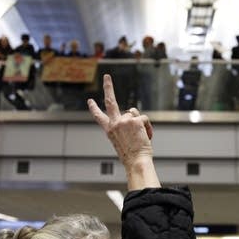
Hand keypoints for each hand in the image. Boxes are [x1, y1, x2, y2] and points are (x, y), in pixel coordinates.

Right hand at [88, 74, 159, 189]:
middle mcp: (114, 123)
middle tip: (107, 76)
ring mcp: (124, 120)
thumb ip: (124, 127)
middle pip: (110, 101)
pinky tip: (147, 136)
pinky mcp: (135, 120)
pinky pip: (144, 118)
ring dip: (139, 122)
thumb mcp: (122, 141)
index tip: (90, 101)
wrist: (136, 161)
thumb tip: (132, 114)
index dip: (94, 108)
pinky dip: (148, 127)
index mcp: (109, 130)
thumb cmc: (131, 155)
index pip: (99, 117)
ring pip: (134, 113)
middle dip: (108, 87)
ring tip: (140, 136)